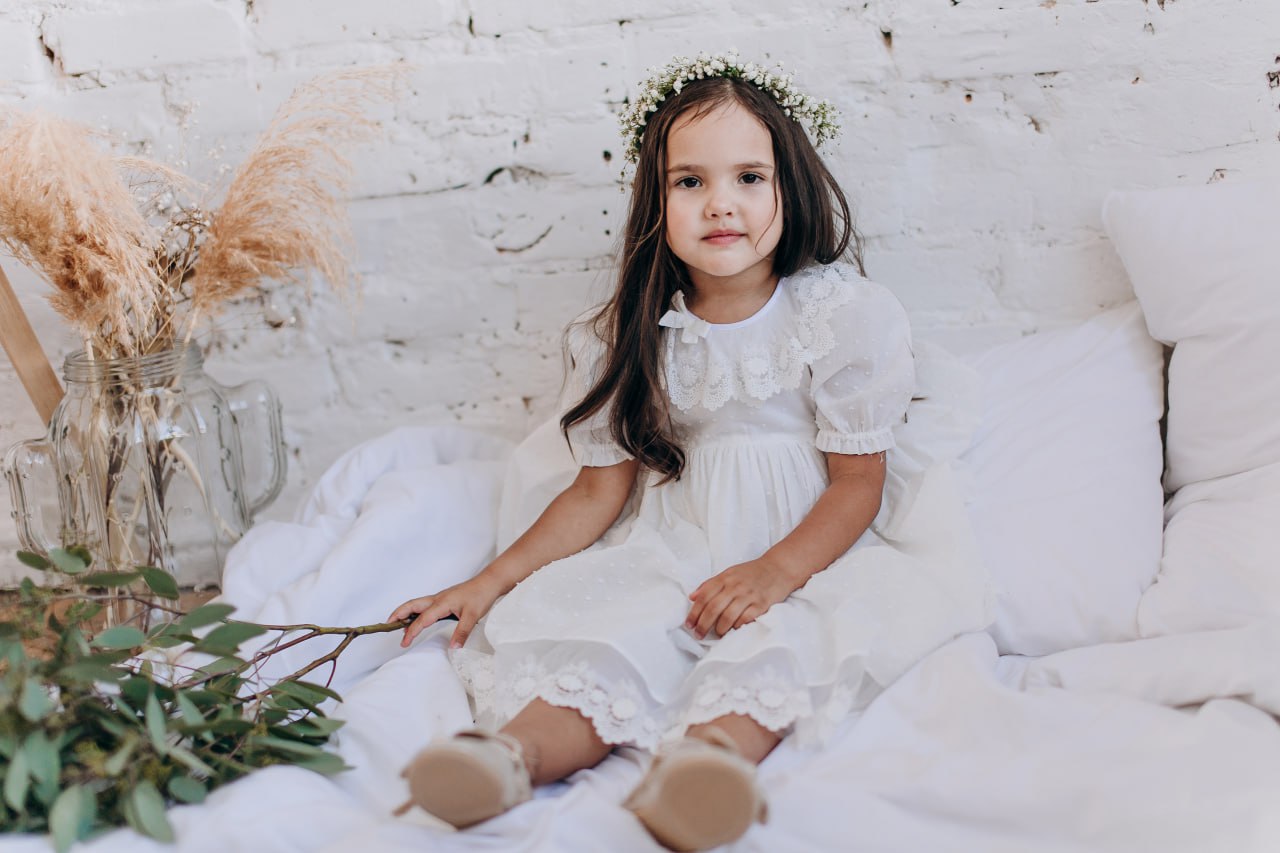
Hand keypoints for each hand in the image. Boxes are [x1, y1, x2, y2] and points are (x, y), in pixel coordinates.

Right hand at [389, 574, 503, 649]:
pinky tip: (417, 620)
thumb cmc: (481, 595)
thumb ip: (462, 633)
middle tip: (387, 625)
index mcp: (441, 603)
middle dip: (398, 614)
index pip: (422, 619)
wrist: (489, 583)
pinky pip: (425, 605)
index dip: (412, 631)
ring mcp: (440, 598)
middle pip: (411, 605)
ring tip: (398, 626)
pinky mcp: (444, 599)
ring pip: (417, 604)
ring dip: (406, 613)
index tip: (404, 642)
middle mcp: (437, 599)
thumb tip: (453, 649)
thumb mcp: (473, 616)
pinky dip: (416, 612)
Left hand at [685, 557, 796, 639]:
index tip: (688, 624)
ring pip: (728, 616)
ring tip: (717, 634)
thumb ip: (710, 584)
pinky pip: (745, 619)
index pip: (704, 596)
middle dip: (703, 624)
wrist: (779, 568)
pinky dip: (737, 627)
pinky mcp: (762, 605)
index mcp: (725, 578)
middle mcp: (735, 586)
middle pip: (713, 608)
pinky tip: (733, 630)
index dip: (694, 612)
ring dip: (719, 629)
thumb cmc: (751, 573)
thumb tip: (692, 597)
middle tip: (698, 634)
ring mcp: (749, 595)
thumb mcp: (729, 573)